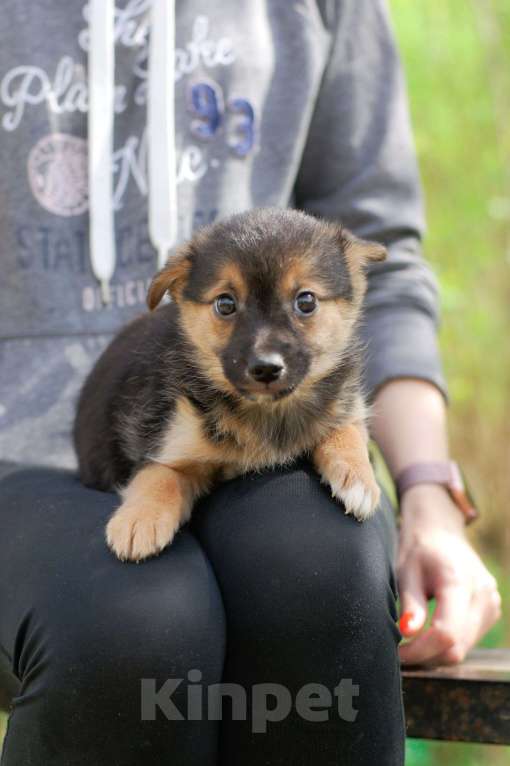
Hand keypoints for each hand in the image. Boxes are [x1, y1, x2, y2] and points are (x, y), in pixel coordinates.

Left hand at [397, 484, 500, 665]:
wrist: (441, 531)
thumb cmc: (419, 549)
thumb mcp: (407, 571)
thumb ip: (410, 603)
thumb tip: (407, 632)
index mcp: (459, 581)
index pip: (446, 633)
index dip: (420, 650)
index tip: (397, 654)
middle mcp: (483, 595)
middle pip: (456, 646)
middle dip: (425, 656)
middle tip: (400, 652)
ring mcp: (491, 604)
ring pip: (463, 648)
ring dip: (436, 653)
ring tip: (412, 641)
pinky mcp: (491, 611)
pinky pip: (469, 640)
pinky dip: (448, 644)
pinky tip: (429, 634)